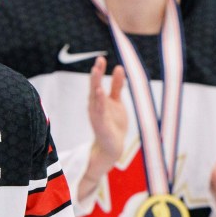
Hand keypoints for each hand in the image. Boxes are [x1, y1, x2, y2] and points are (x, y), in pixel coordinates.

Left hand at [79, 59, 127, 199]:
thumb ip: (102, 144)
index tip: (99, 88)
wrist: (110, 147)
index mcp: (96, 117)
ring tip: (101, 61)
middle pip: (95, 90)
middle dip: (95, 77)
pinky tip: (120, 69)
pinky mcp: (113, 104)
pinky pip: (115, 90)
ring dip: (102, 74)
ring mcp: (105, 105)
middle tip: (97, 64)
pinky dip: (117, 81)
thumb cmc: (105, 145)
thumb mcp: (105, 142)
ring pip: (103, 87)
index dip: (98, 96)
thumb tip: (99, 156)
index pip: (95, 104)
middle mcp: (98, 109)